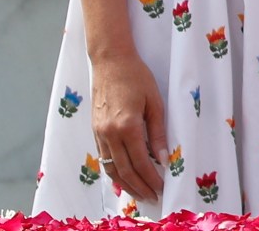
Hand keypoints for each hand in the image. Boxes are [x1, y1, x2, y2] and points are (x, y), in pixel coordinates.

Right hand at [89, 50, 168, 203]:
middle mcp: (110, 133)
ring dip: (126, 184)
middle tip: (153, 196)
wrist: (110, 61)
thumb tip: (164, 158)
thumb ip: (158, 132)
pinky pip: (103, 158)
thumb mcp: (155, 102)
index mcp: (127, 126)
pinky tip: (124, 177)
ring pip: (111, 168)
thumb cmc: (136, 76)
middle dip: (140, 187)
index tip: (162, 187)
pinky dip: (114, 171)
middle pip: (125, 170)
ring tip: (140, 193)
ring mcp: (99, 133)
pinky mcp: (94, 130)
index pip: (141, 162)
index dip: (152, 178)